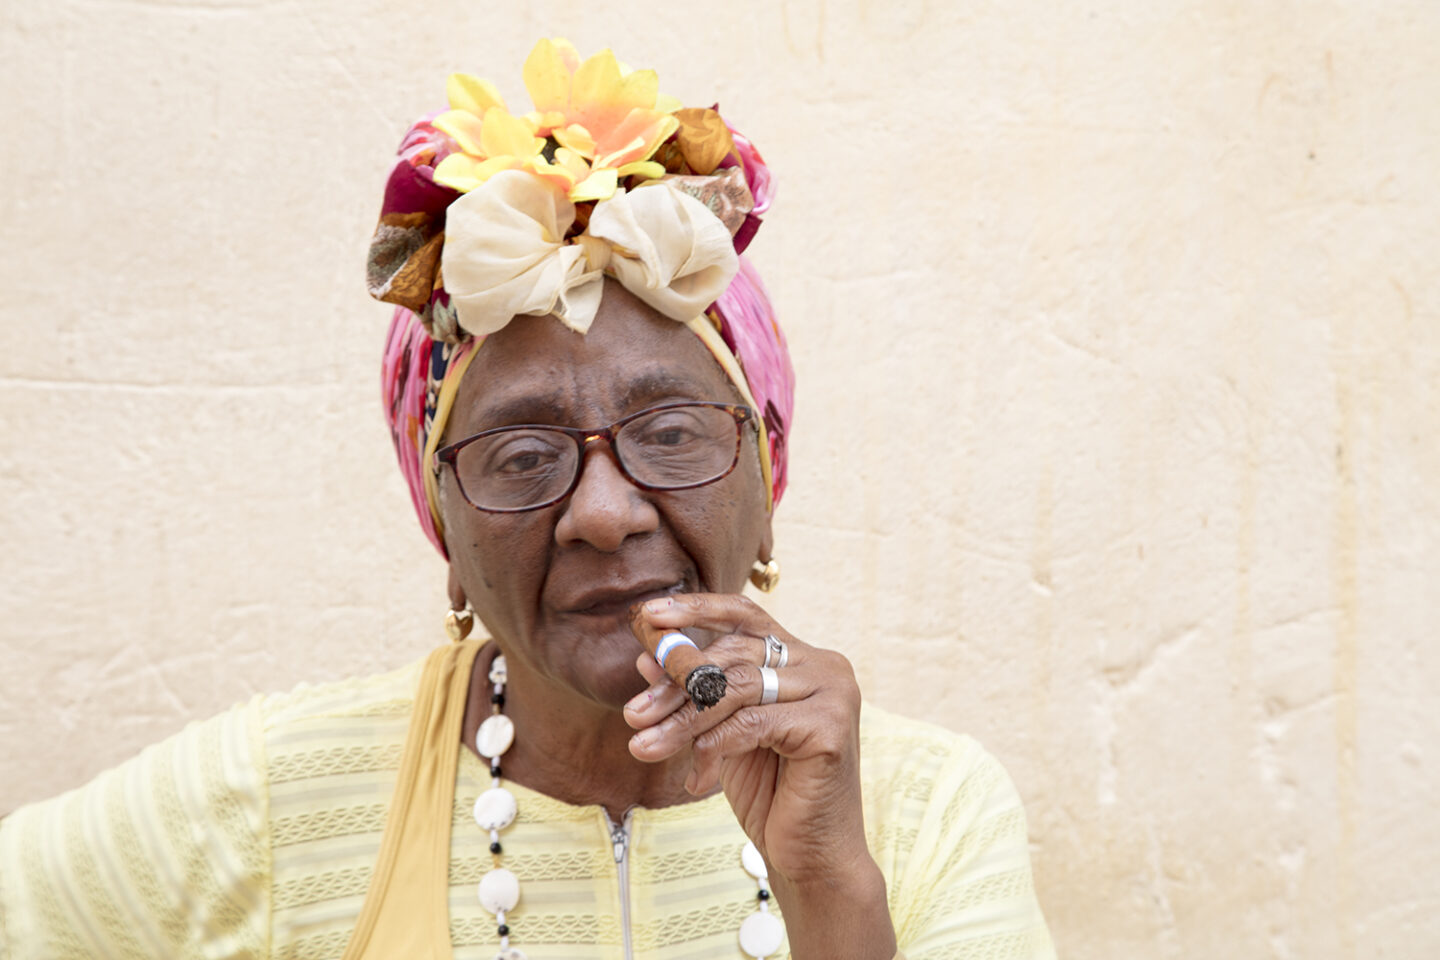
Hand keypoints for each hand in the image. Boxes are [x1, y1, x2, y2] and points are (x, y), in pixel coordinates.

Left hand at [624, 593, 896, 959]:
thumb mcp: (722, 735)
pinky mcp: (830, 727)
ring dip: (682, 720)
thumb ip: (696, 694)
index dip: (696, 610)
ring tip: (643, 746)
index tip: (647, 615)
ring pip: (736, 690)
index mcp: (803, 658)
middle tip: (633, 714)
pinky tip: (695, 779)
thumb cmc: (770, 793)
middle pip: (733, 657)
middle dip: (675, 684)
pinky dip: (712, 748)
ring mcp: (833, 692)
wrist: (811, 857)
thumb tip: (646, 658)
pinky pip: (750, 724)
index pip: (745, 614)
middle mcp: (825, 665)